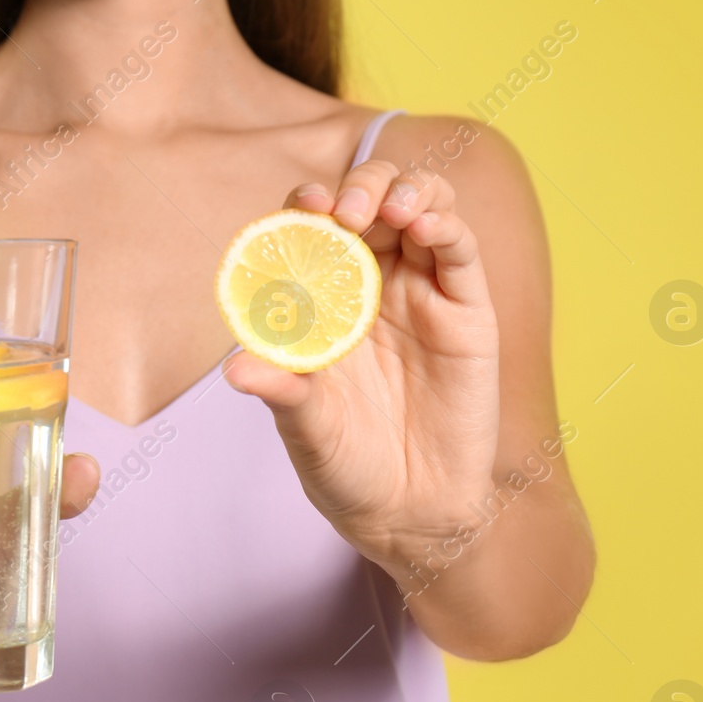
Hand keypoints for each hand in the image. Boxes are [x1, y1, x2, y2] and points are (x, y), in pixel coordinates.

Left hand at [224, 160, 500, 570]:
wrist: (408, 512)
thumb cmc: (346, 465)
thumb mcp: (306, 428)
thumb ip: (282, 391)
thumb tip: (235, 369)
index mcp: (321, 302)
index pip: (312, 231)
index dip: (306, 208)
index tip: (303, 208)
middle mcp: (370, 285)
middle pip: (367, 204)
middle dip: (356, 189)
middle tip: (344, 212)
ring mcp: (420, 293)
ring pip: (419, 208)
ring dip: (403, 191)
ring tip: (389, 210)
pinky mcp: (466, 311)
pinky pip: (459, 250)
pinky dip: (444, 222)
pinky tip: (424, 224)